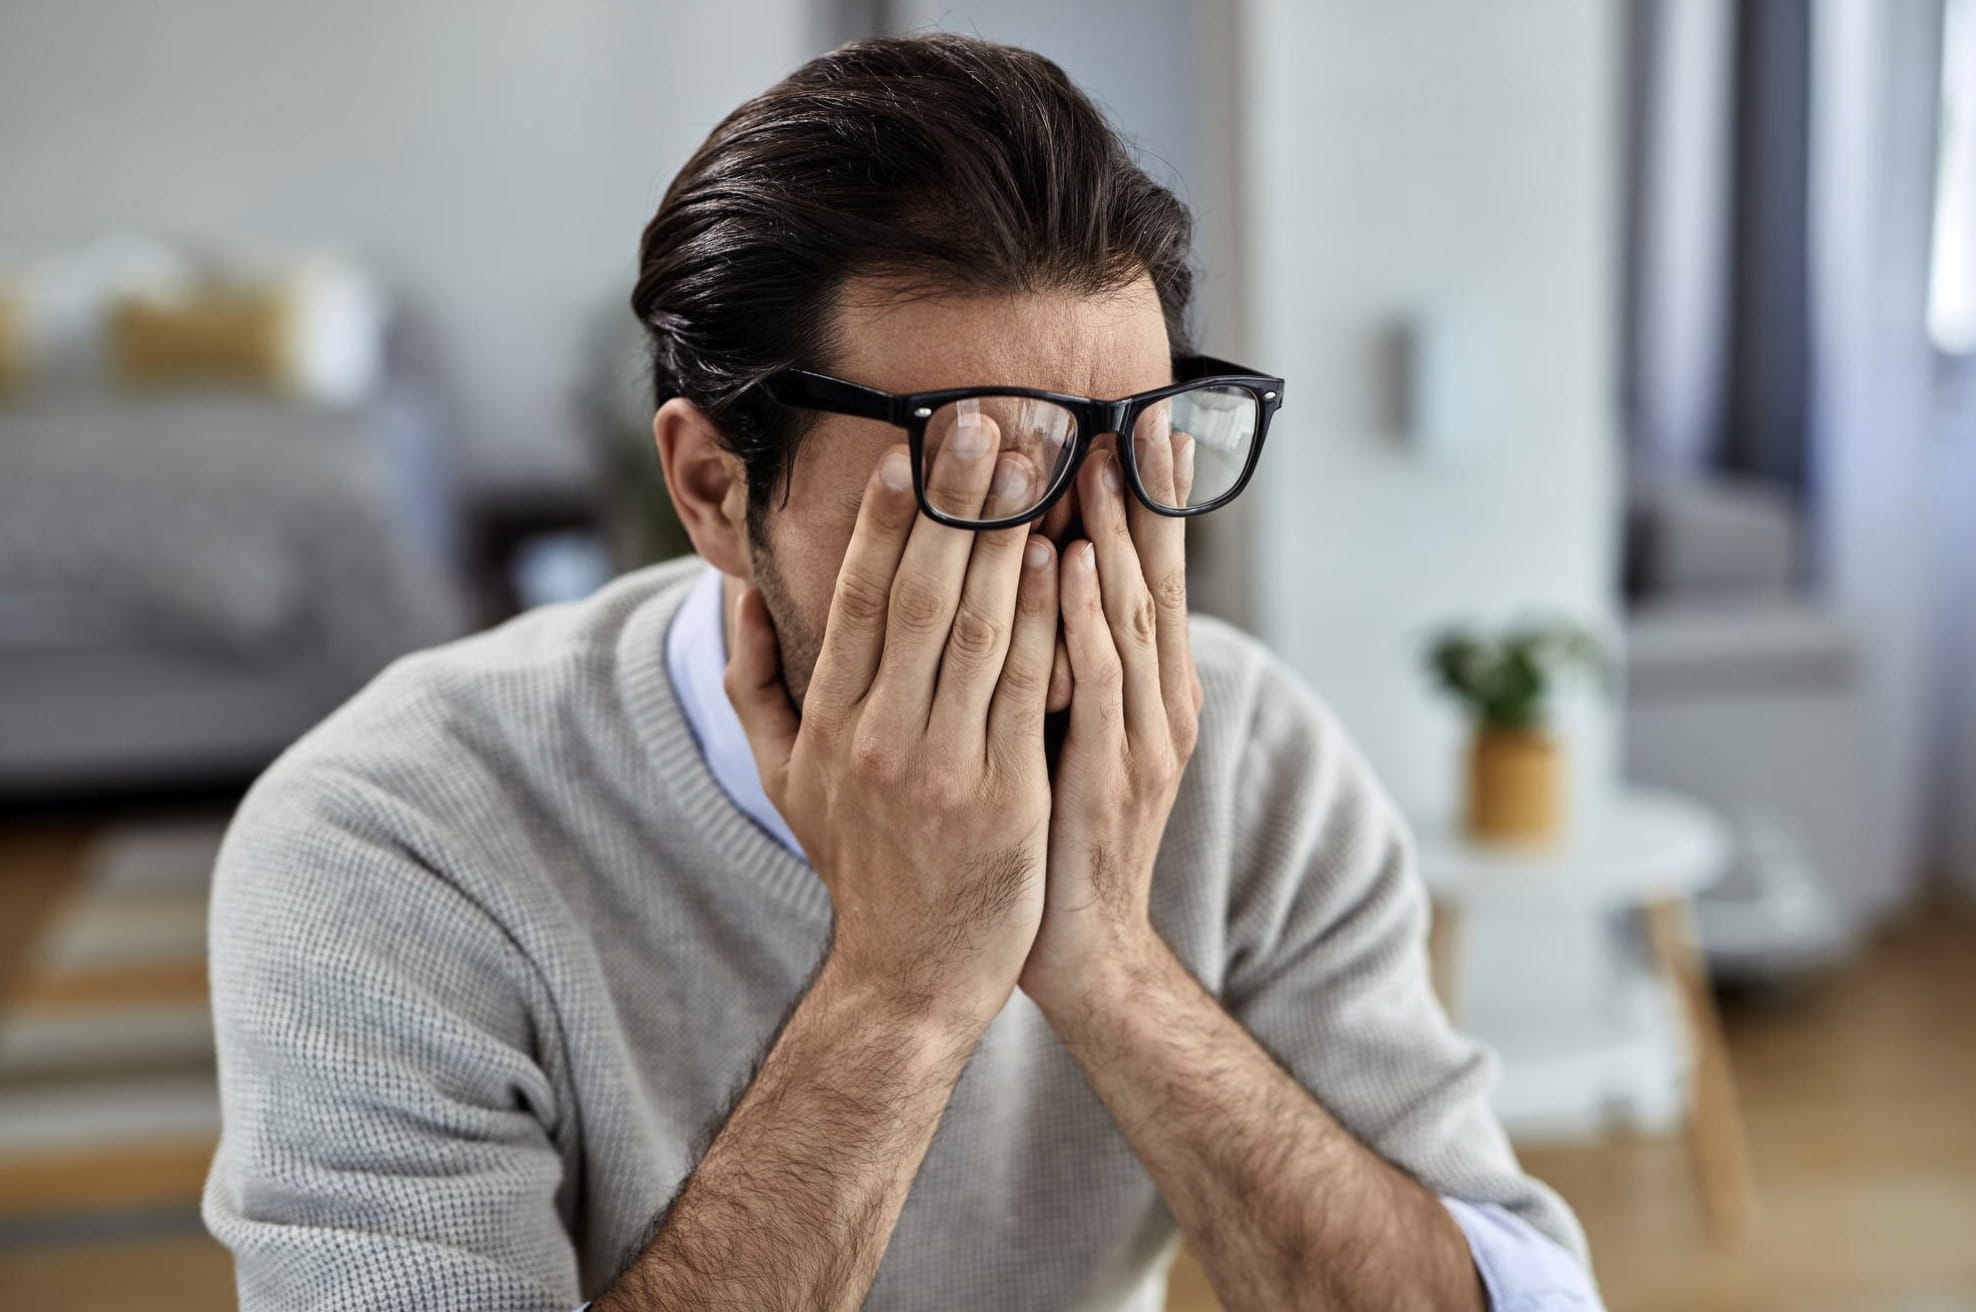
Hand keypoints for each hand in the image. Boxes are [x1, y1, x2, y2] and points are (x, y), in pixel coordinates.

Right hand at [726, 428, 1060, 1029]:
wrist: (910, 977)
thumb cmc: (857, 865)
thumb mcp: (783, 779)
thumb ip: (754, 683)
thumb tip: (737, 595)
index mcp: (828, 724)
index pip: (858, 601)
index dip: (883, 521)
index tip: (907, 450)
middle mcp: (877, 737)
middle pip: (920, 597)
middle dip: (955, 502)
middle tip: (986, 420)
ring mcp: (941, 768)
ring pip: (977, 630)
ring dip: (1007, 539)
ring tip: (1034, 465)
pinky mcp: (1005, 797)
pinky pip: (1028, 690)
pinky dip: (1046, 620)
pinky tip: (1064, 559)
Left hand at [1021, 429, 1202, 1010]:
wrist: (1079, 944)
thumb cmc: (1056, 832)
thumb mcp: (1066, 732)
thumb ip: (1059, 659)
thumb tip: (1029, 581)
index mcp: (1150, 689)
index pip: (1149, 576)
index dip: (1147, 502)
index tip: (1136, 424)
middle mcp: (1161, 702)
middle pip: (1155, 580)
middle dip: (1143, 496)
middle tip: (1130, 413)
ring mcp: (1144, 738)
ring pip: (1128, 617)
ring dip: (1112, 535)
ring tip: (1096, 458)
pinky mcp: (1112, 774)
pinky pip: (1098, 681)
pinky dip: (1084, 618)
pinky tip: (1066, 563)